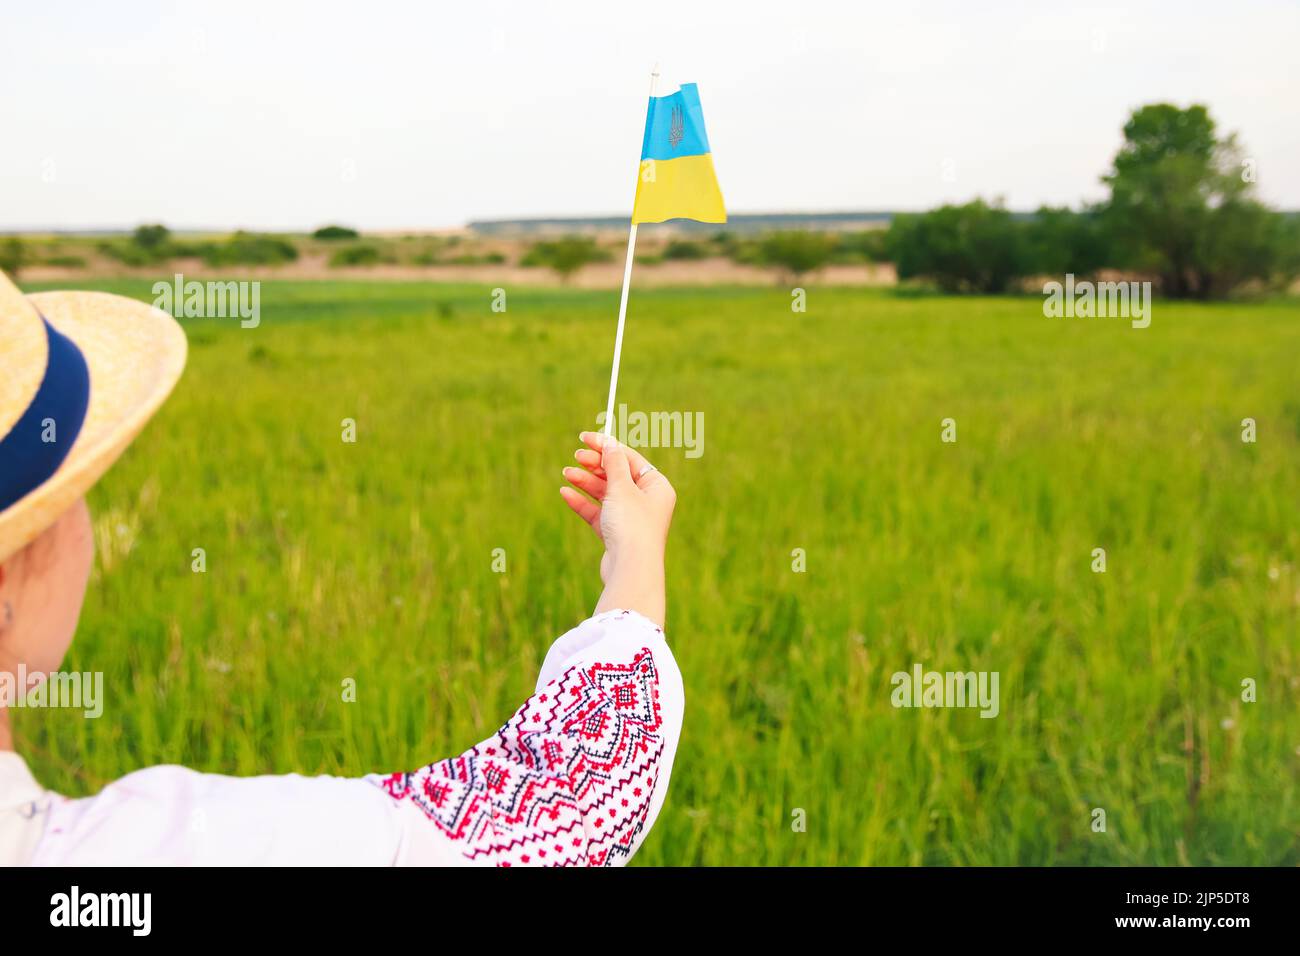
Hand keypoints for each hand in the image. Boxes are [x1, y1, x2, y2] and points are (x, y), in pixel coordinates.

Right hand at [560, 431, 675, 626]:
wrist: (630, 569)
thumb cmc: (632, 525)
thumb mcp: (622, 487)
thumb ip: (613, 463)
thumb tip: (610, 442)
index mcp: (657, 487)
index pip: (630, 459)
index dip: (607, 446)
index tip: (585, 438)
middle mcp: (646, 502)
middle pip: (617, 475)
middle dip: (595, 465)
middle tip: (576, 456)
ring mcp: (630, 519)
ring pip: (605, 493)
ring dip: (585, 482)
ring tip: (567, 473)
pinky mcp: (616, 534)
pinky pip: (597, 512)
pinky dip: (582, 502)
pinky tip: (565, 492)